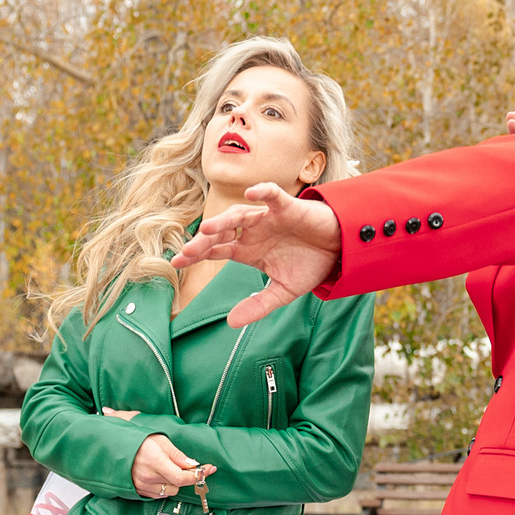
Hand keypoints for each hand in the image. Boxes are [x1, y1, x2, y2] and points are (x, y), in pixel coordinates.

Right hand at [131, 433, 213, 499]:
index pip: (183, 477)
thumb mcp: (159, 439)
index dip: (199, 475)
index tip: (209, 469)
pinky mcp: (138, 491)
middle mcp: (148, 477)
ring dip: (173, 482)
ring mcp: (142, 486)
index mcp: (155, 461)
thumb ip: (177, 454)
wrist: (113, 447)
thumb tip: (193, 464)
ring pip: (169, 491)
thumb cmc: (135, 440)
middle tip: (184, 465)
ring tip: (166, 468)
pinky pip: (158, 495)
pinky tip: (158, 475)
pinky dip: (163, 486)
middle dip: (184, 476)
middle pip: (178, 485)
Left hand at [170, 182, 342, 324]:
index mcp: (247, 250)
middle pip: (221, 232)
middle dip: (204, 241)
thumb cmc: (309, 265)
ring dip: (223, 220)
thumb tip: (231, 323)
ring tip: (208, 229)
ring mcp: (268, 218)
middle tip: (187, 252)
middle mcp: (252, 232)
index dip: (196, 255)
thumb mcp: (283, 291)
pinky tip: (250, 193)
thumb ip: (258, 305)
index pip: (215, 250)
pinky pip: (272, 195)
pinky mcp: (288, 207)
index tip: (176, 263)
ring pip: (240, 214)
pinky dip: (262, 192)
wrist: (338, 250)